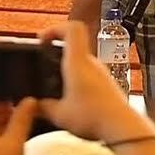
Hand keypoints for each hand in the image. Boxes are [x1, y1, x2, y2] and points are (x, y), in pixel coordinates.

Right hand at [37, 21, 139, 141]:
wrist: (121, 126)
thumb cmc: (92, 116)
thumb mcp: (59, 115)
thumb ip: (43, 108)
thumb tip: (34, 105)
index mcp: (77, 62)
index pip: (72, 29)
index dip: (55, 28)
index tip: (43, 39)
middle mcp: (91, 63)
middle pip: (75, 44)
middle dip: (57, 50)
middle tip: (44, 62)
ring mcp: (101, 72)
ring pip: (82, 60)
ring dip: (67, 66)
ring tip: (55, 84)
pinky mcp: (107, 83)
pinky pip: (89, 73)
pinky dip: (77, 78)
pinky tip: (71, 97)